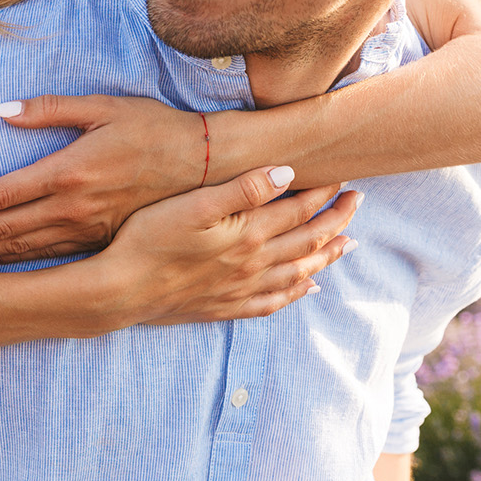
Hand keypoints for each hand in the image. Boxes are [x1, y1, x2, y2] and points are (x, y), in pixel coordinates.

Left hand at [0, 95, 204, 265]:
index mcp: (67, 173)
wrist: (208, 166)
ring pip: (19, 249)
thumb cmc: (153, 127)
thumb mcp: (103, 107)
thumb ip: (49, 109)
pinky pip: (46, 256)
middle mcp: (72, 208)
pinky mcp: (98, 240)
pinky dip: (12, 261)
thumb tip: (2, 110)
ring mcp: (86, 229)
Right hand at [109, 165, 358, 325]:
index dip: (323, 192)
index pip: (298, 209)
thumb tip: (286, 173)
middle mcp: (254, 264)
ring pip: (299, 272)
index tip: (342, 177)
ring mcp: (242, 289)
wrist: (122, 289)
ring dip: (327, 256)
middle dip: (337, 220)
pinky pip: (274, 302)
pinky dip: (296, 293)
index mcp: (248, 234)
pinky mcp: (226, 307)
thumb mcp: (193, 204)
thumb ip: (242, 189)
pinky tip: (307, 288)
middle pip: (308, 241)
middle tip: (358, 203)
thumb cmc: (149, 239)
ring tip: (348, 244)